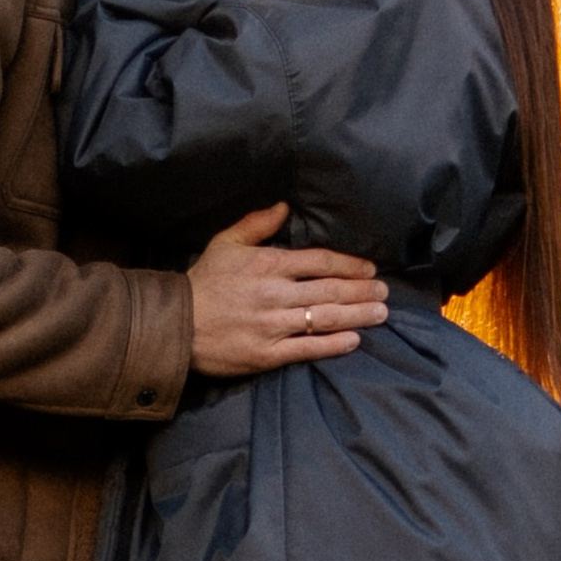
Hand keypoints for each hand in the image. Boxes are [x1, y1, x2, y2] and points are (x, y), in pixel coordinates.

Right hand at [188, 205, 388, 374]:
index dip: (349, 265)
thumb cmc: (203, 282)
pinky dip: (334, 344)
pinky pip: (308, 348)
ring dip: (357, 315)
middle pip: (329, 290)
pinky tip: (355, 340)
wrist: (175, 324)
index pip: (320, 262)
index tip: (369, 269)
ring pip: (324, 318)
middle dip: (362, 291)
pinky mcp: (266, 354)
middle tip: (384, 292)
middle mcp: (275, 294)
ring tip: (380, 313)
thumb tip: (285, 206)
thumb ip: (257, 224)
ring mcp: (272, 325)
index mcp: (268, 265)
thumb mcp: (225, 243)